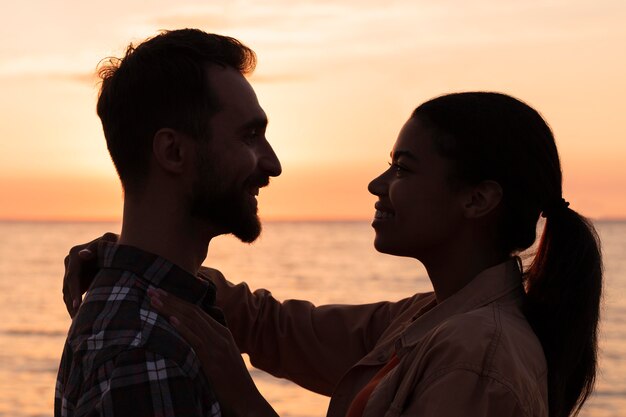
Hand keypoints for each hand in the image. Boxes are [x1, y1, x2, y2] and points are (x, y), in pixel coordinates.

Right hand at [62, 232, 117, 316]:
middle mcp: (69, 263)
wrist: (118, 247)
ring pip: (67, 293)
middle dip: (71, 304)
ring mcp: (70, 272)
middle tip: (76, 320)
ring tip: (77, 323)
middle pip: (67, 287)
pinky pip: (71, 295)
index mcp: (74, 254)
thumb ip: (99, 246)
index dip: (74, 292)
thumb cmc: (116, 243)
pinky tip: (79, 319)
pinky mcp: (75, 280)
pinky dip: (75, 306)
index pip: (72, 276)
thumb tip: (82, 255)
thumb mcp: (110, 241)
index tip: (77, 306)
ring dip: (71, 308)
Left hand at [148, 289, 278, 416]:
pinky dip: (182, 328)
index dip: (177, 300)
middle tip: (151, 290)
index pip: (197, 311)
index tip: (160, 292)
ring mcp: (217, 345)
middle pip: (192, 311)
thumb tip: (189, 341)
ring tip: (154, 300)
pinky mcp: (213, 358)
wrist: (246, 400)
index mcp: (221, 333)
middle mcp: (220, 335)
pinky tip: (170, 319)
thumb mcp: (221, 359)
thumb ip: (208, 347)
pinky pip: (196, 339)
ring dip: (171, 308)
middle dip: (170, 300)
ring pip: (192, 321)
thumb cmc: (230, 383)